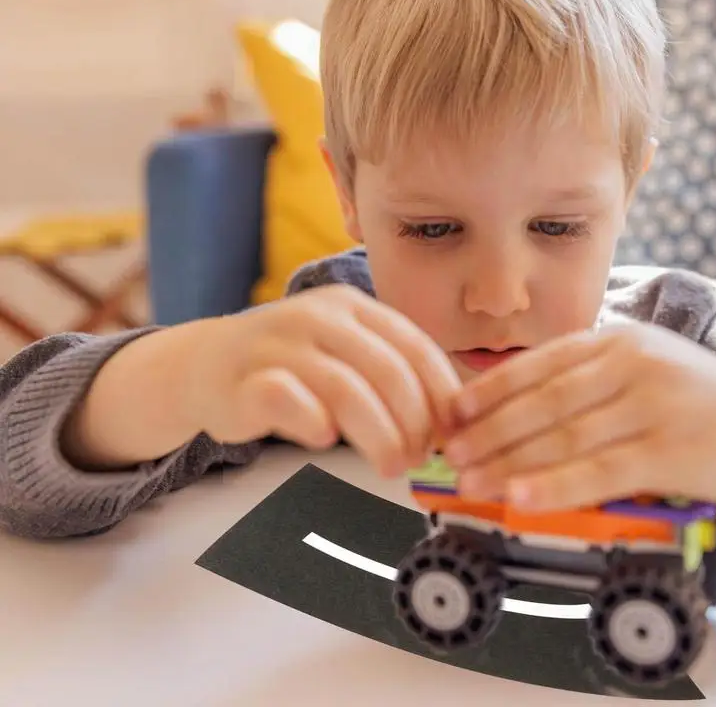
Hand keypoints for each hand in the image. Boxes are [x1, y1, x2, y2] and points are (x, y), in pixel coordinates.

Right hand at [185, 284, 459, 475]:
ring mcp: (279, 344)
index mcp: (352, 306)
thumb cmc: (292, 365)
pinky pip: (288, 400)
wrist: (208, 363)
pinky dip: (314, 423)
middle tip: (418, 459)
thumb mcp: (344, 351)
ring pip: (347, 389)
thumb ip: (389, 371)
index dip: (442, 395)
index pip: (415, 347)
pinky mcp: (245, 379)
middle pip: (388, 372)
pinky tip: (325, 439)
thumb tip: (451, 420)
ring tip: (392, 465)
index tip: (452, 433)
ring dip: (380, 435)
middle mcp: (318, 316)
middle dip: (415, 423)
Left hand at [442, 323, 715, 509]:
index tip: (454, 413)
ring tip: (472, 482)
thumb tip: (508, 409)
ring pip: (565, 437)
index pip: (538, 363)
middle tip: (452, 455)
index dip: (490, 390)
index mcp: (613, 340)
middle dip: (490, 431)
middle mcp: (629, 363)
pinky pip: (601, 471)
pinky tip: (522, 498)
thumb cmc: (691, 397)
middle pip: (543, 402)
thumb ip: (581, 381)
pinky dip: (556, 486)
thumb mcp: (637, 368)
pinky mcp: (672, 449)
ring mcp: (652, 404)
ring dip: (511, 463)